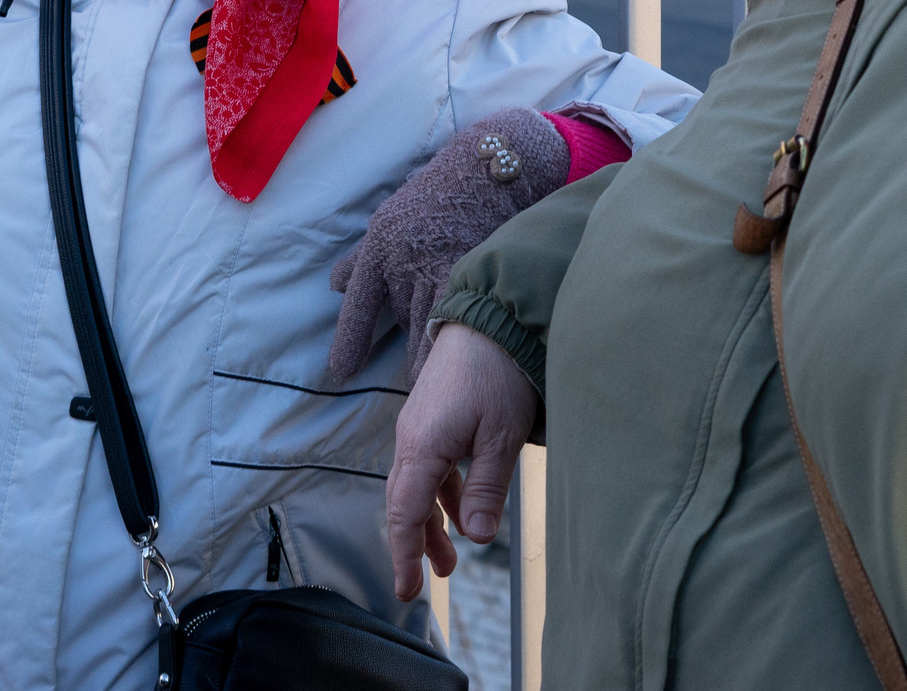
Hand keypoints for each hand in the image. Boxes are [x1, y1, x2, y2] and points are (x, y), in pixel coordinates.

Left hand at [328, 108, 568, 382]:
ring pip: (428, 320)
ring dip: (433, 344)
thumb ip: (363, 257)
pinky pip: (453, 315)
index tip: (341, 372)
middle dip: (412, 337)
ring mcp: (434, 262)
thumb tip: (334, 285)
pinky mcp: (466, 267)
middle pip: (402, 317)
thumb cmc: (437, 193)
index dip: (350, 340)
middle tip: (416, 364)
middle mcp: (401, 256)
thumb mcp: (391, 218)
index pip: (359, 302)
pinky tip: (456, 360)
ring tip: (441, 367)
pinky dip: (451, 338)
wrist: (489, 167)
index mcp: (379, 245)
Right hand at [385, 324, 539, 600]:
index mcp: (422, 447)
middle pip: (405, 503)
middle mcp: (412, 438)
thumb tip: (477, 536)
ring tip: (451, 555)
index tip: (408, 591)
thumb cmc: (498, 372)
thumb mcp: (502, 435)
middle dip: (417, 543)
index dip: (406, 555)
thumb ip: (487, 487)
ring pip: (417, 484)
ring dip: (433, 520)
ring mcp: (420, 424)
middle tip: (431, 581)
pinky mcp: (433, 414)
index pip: (405, 514)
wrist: (490, 315)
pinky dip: (441, 492)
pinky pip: (428, 464)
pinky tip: (461, 505)